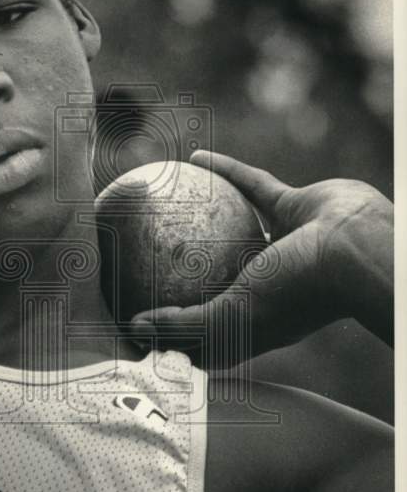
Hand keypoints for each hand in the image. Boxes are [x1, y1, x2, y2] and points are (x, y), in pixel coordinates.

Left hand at [130, 150, 392, 365]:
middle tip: (136, 255)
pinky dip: (223, 170)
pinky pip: (250, 185)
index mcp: (255, 322)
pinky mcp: (295, 207)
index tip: (131, 316)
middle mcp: (268, 287)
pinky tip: (188, 159)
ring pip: (230, 230)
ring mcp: (283, 247)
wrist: (359, 250)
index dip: (171, 330)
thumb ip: (182, 324)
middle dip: (177, 277)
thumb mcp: (231, 316)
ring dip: (199, 218)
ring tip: (160, 206)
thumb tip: (132, 329)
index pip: (204, 332)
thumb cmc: (298, 290)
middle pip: (211, 282)